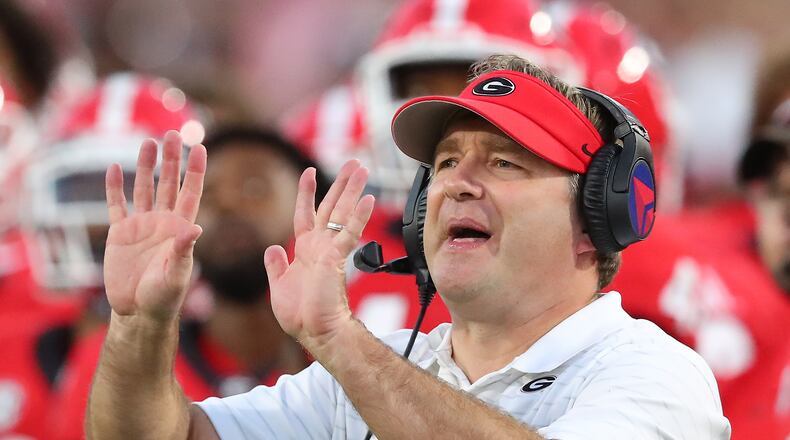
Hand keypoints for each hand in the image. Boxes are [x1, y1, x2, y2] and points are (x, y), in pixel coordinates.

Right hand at [103, 130, 205, 322]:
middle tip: (172, 133)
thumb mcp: (177, 274)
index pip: (191, 193)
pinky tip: (114, 168)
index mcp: (181, 228)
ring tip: (148, 142)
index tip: (200, 147)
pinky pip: (117, 205)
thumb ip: (184, 250)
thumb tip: (196, 228)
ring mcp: (141, 225)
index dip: (195, 171)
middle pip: (168, 183)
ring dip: (146, 166)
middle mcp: (162, 222)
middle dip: (171, 159)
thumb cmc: (164, 297)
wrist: (138, 312)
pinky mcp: (120, 234)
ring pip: (144, 188)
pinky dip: (114, 187)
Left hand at [264, 160, 374, 349]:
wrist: (314, 332)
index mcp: (305, 250)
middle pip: (331, 207)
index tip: (308, 171)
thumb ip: (276, 265)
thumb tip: (272, 248)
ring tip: (361, 170)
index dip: (306, 192)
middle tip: (353, 164)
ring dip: (352, 191)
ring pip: (342, 214)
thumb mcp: (278, 285)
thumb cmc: (299, 315)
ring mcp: (329, 251)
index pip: (306, 213)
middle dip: (341, 184)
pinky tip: (368, 200)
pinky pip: (349, 234)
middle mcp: (319, 246)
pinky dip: (358, 217)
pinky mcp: (337, 259)